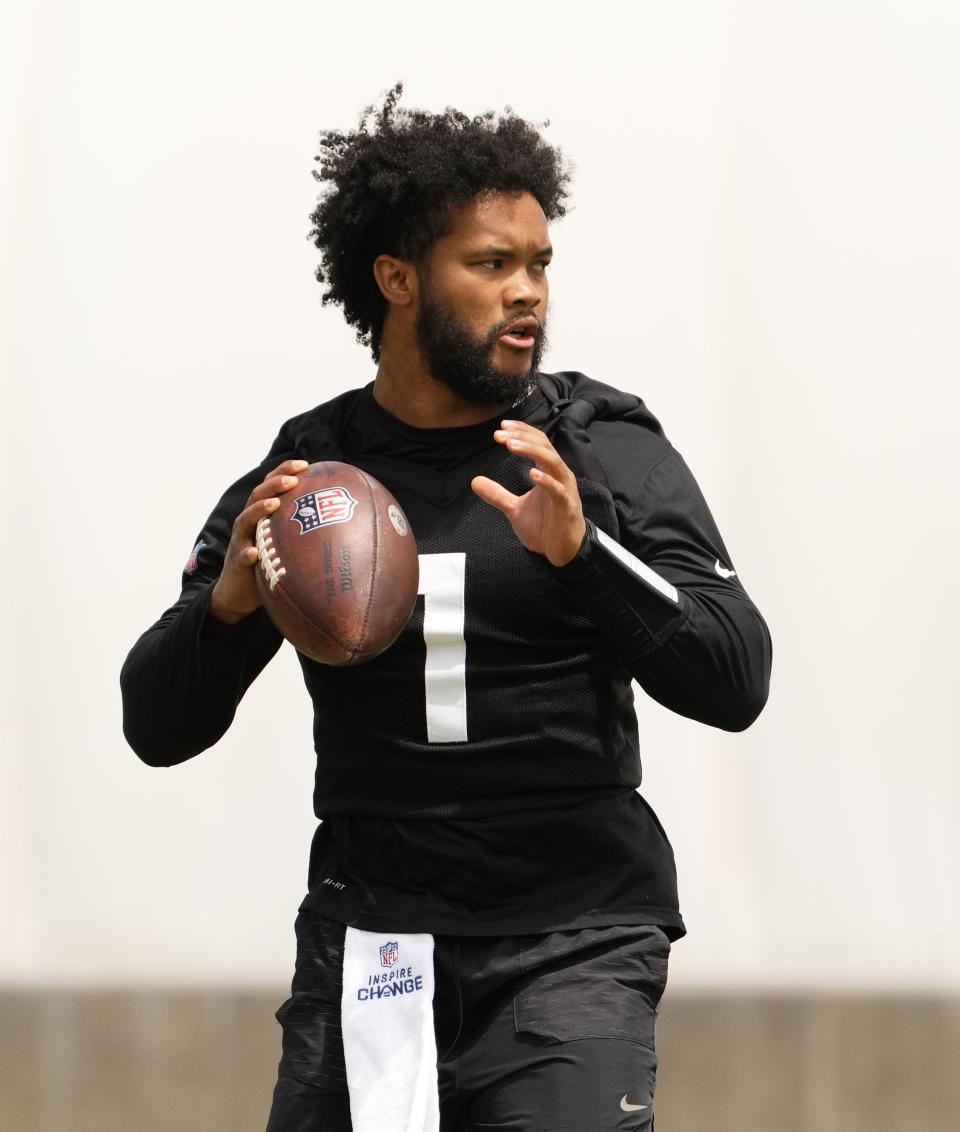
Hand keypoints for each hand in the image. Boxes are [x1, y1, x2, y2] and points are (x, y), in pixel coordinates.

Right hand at [209, 459, 308, 623]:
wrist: (239, 593)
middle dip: (275, 484)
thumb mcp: (286, 544)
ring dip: (259, 510)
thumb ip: (304, 531)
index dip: (285, 472)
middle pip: (258, 496)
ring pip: (245, 520)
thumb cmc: (269, 565)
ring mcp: (241, 541)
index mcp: (262, 514)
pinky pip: (241, 556)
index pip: (272, 486)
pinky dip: (247, 553)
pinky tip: (255, 553)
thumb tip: (342, 522)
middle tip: (293, 480)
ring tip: (274, 504)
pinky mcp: (236, 562)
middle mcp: (249, 523)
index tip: (306, 464)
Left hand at [471, 421, 585, 566]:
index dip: (521, 432)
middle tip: (500, 434)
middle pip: (544, 446)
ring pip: (552, 461)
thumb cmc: (545, 527)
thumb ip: (497, 494)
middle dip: (522, 437)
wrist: (562, 552)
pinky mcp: (567, 506)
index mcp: (548, 472)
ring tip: (511, 445)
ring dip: (531, 451)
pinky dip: (546, 480)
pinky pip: (558, 490)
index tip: (501, 426)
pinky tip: (533, 473)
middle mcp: (558, 476)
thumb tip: (475, 481)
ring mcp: (564, 490)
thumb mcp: (515, 508)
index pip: (538, 442)